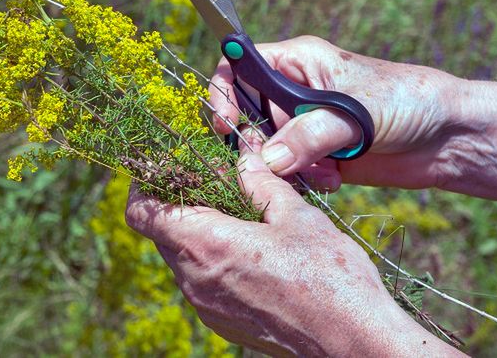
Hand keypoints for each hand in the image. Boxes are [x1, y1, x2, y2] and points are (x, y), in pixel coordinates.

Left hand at [125, 153, 459, 355]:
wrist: (354, 343)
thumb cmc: (329, 278)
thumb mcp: (295, 216)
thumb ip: (260, 183)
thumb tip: (242, 158)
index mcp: (205, 245)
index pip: (142, 213)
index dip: (143, 188)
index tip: (162, 171)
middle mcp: (194, 279)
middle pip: (161, 233)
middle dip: (178, 204)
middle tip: (212, 184)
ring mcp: (205, 305)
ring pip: (181, 258)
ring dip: (197, 233)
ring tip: (237, 216)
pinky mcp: (222, 322)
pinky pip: (201, 282)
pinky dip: (212, 260)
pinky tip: (249, 251)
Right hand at [209, 35, 464, 190]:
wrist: (449, 138)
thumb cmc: (406, 101)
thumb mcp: (354, 113)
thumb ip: (307, 135)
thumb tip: (267, 161)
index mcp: (295, 62)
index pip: (238, 67)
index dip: (223, 94)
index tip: (226, 125)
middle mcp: (291, 92)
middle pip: (244, 116)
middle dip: (256, 144)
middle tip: (275, 163)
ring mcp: (301, 125)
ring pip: (263, 150)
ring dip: (283, 167)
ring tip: (319, 173)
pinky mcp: (315, 156)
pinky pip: (287, 172)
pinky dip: (302, 181)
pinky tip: (332, 181)